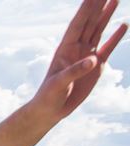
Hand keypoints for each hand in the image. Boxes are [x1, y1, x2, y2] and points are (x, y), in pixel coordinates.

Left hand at [29, 0, 125, 123]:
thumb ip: (74, 71)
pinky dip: (116, 37)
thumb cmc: (48, 96)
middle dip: (98, 5)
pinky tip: (123, 25)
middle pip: (90, 22)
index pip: (77, 24)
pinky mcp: (96, 66)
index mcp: (65, 48)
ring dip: (107, 15)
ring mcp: (87, 55)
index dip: (85, 9)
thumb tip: (93, 59)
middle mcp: (77, 48)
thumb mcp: (58, 84)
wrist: (51, 110)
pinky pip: (108, 47)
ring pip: (99, 30)